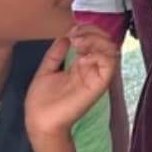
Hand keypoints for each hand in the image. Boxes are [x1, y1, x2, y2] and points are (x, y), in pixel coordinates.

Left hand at [24, 27, 116, 143]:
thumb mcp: (46, 70)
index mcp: (81, 65)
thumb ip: (56, 53)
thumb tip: (64, 36)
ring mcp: (96, 76)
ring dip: (96, 40)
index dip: (87, 29)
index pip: (95, 40)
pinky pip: (109, 64)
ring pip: (111, 49)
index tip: (71, 30)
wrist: (40, 121)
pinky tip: (82, 56)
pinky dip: (99, 54)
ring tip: (78, 43)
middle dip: (92, 31)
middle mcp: (92, 68)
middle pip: (106, 41)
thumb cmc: (41, 101)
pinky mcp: (99, 85)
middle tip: (75, 35)